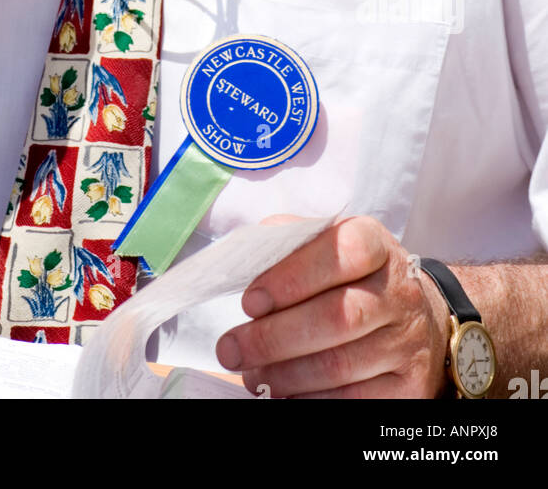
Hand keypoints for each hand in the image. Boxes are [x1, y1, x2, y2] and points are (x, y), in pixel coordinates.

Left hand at [215, 215, 449, 398]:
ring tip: (252, 374)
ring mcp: (407, 341)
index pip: (339, 253)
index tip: (250, 301)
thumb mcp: (323, 244)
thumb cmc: (349, 276)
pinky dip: (312, 399)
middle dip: (274, 338)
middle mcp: (398, 291)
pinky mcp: (410, 385)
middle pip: (337, 317)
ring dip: (285, 374)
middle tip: (232, 349)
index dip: (291, 278)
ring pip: (340, 364)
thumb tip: (243, 261)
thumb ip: (285, 243)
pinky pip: (355, 401)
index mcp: (374, 244)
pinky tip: (286, 393)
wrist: (412, 314)